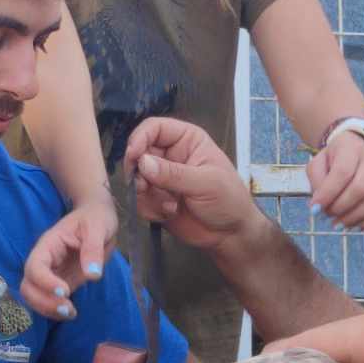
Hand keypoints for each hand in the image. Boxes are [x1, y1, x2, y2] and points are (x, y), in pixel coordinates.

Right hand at [21, 189, 116, 319]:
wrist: (97, 217)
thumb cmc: (95, 218)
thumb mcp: (98, 228)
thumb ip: (93, 249)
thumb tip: (92, 275)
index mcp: (49, 244)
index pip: (35, 266)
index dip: (44, 281)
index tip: (65, 291)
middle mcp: (45, 261)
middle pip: (28, 285)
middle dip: (43, 301)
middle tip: (68, 308)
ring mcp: (51, 273)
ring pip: (34, 296)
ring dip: (47, 309)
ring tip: (71, 313)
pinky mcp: (59, 283)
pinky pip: (48, 300)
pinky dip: (54, 311)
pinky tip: (71, 313)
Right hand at [123, 117, 261, 254]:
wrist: (230, 233)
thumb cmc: (229, 200)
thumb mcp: (206, 183)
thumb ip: (174, 173)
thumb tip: (143, 163)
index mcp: (186, 140)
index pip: (155, 128)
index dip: (140, 138)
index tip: (133, 156)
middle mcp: (170, 155)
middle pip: (139, 154)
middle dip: (140, 173)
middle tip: (145, 187)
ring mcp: (162, 178)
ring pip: (137, 179)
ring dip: (148, 195)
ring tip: (170, 206)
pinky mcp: (156, 199)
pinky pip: (139, 200)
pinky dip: (150, 209)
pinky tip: (169, 214)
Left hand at [307, 129, 363, 229]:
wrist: (354, 151)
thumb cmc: (333, 161)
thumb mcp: (317, 165)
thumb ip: (316, 182)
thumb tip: (319, 206)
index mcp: (351, 148)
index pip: (343, 173)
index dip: (328, 194)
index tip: (315, 209)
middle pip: (360, 189)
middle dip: (340, 208)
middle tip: (327, 215)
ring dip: (354, 218)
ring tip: (338, 223)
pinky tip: (355, 225)